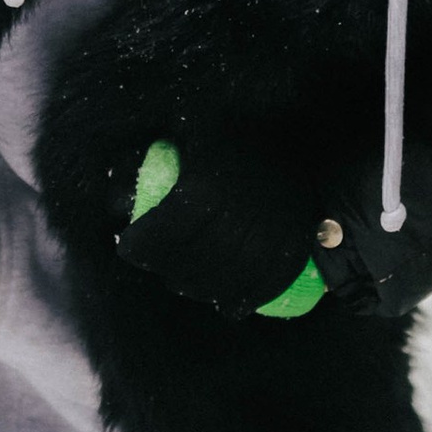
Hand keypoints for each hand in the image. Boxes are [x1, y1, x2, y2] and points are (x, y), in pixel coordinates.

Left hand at [124, 142, 323, 317]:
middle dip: (162, 268)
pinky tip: (224, 302)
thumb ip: (162, 148)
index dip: (136, 247)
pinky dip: (233, 303)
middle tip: (159, 260)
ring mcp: (259, 249)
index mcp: (199, 196)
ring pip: (211, 287)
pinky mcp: (285, 261)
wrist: (308, 148)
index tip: (132, 245)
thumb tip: (122, 173)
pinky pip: (251, 295)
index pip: (151, 242)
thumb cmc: (246, 135)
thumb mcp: (199, 127)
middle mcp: (226, 227)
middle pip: (179, 268)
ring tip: (187, 278)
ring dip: (193, 287)